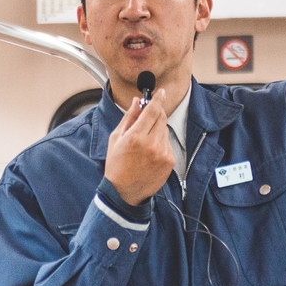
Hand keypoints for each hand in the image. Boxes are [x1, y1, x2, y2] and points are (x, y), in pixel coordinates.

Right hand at [104, 88, 173, 205]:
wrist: (124, 192)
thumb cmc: (117, 165)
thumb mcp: (116, 138)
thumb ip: (129, 117)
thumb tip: (137, 100)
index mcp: (136, 137)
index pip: (152, 110)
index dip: (158, 99)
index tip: (161, 92)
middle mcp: (152, 144)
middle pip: (161, 118)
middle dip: (156, 113)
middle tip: (147, 116)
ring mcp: (163, 153)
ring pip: (164, 130)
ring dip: (156, 129)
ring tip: (143, 142)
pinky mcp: (169, 161)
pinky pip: (167, 143)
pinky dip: (160, 142)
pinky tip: (149, 152)